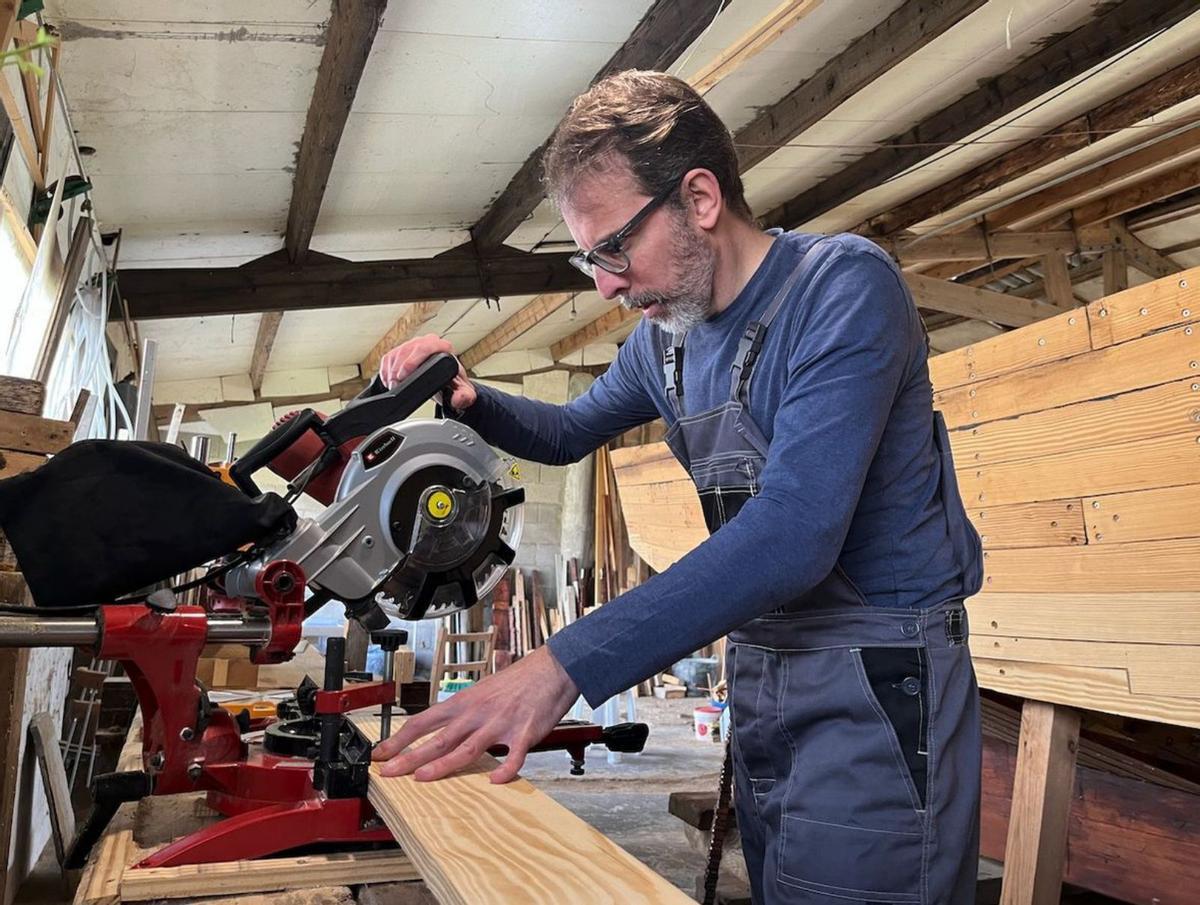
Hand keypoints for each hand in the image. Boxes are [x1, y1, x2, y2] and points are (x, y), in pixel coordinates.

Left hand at [372, 646, 578, 782]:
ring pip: (467, 747)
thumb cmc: (517, 682)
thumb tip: (443, 734)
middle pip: (438, 738)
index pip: (423, 721)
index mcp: (464, 703)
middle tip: (388, 771)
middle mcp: (477, 713)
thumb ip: (464, 715)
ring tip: (422, 777)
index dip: (400, 739)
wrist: (552, 669)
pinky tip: (495, 781)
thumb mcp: (482, 692)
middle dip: (410, 756)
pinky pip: (513, 756)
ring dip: (443, 763)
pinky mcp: (524, 733)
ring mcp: (500, 723)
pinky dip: (505, 769)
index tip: (381, 753)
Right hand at [379, 334, 476, 410]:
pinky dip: (386, 371)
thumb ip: (465, 396)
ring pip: (396, 354)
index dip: (413, 361)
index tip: (405, 375)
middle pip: (407, 350)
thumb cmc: (451, 382)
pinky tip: (391, 380)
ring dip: (391, 371)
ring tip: (394, 385)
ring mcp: (413, 345)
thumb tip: (459, 398)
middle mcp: (427, 342)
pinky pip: (388, 358)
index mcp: (442, 347)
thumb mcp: (462, 391)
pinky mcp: (400, 351)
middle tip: (397, 384)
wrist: (444, 382)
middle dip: (398, 369)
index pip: (426, 346)